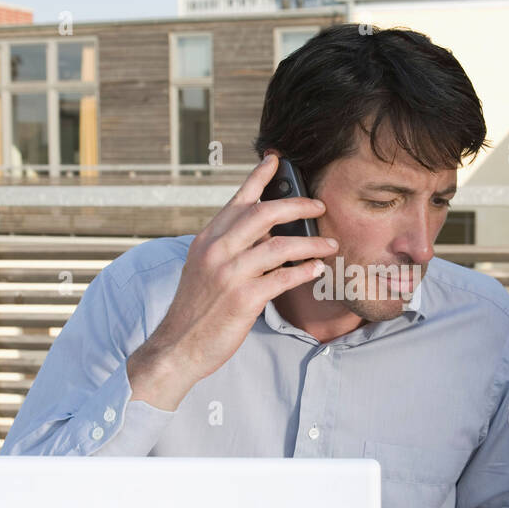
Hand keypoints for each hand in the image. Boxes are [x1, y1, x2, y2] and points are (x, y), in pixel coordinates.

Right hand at [127, 154, 336, 404]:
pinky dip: (304, 271)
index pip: (237, 200)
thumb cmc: (195, 310)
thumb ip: (229, 249)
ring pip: (280, 245)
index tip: (276, 160)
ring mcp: (229, 274)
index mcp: (207, 240)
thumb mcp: (203, 269)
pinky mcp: (243, 299)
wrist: (177, 347)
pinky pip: (283, 278)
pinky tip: (317, 269)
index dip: (258, 178)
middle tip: (319, 207)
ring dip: (311, 243)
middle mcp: (216, 251)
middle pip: (264, 214)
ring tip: (330, 244)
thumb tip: (266, 235)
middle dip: (298, 205)